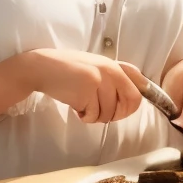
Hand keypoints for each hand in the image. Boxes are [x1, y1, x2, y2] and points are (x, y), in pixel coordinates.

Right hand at [21, 49, 144, 124]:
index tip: (125, 109)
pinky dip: (84, 117)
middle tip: (102, 114)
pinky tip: (75, 106)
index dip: (135, 102)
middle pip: (130, 102)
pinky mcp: (86, 93)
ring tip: (84, 106)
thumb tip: (134, 95)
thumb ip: (113, 78)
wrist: (43, 68)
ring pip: (109, 113)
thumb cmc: (69, 69)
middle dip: (118, 114)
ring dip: (96, 116)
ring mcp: (99, 82)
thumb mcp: (96, 67)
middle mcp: (110, 72)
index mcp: (115, 66)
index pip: (139, 85)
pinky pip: (93, 115)